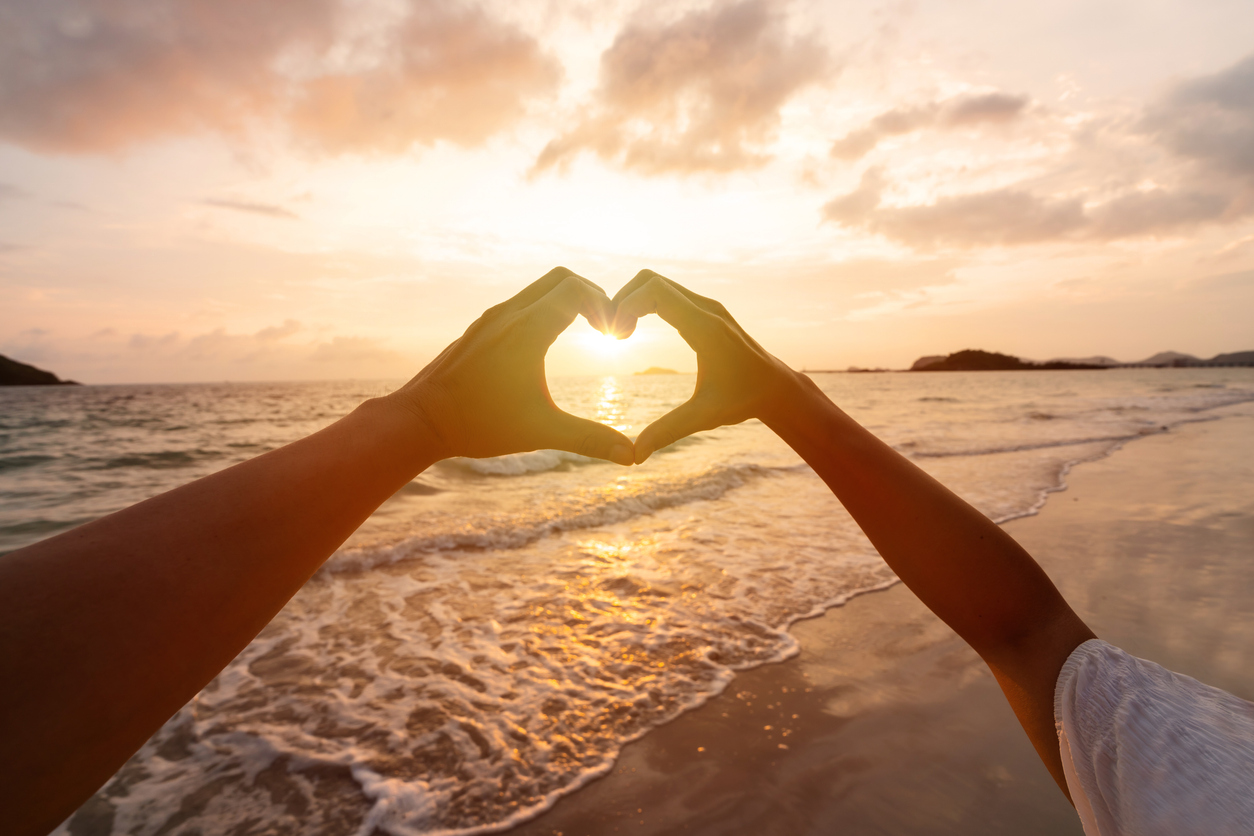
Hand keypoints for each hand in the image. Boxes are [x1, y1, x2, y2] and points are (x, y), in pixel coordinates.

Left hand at [387, 267, 635, 465]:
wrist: (420, 420)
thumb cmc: (478, 425)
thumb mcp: (541, 432)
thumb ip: (589, 438)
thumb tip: (631, 456)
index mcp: (527, 330)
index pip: (577, 291)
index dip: (604, 306)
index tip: (614, 335)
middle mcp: (508, 315)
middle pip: (561, 278)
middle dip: (591, 295)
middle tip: (605, 324)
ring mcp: (491, 319)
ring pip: (538, 289)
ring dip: (566, 300)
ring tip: (583, 330)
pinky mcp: (480, 329)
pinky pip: (520, 303)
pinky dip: (543, 310)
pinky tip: (548, 343)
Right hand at [611, 270, 804, 462]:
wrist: (776, 387)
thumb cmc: (743, 400)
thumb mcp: (704, 416)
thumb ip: (668, 431)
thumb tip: (635, 456)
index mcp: (704, 327)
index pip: (654, 291)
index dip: (625, 305)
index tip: (614, 337)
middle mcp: (705, 308)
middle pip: (649, 279)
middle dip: (622, 299)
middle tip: (612, 335)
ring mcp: (706, 306)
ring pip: (656, 283)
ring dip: (632, 301)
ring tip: (620, 335)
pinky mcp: (705, 310)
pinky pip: (666, 294)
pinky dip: (644, 304)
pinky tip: (635, 332)